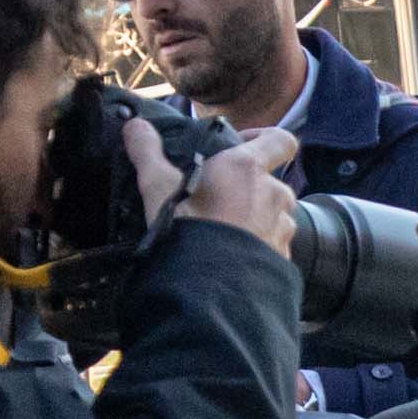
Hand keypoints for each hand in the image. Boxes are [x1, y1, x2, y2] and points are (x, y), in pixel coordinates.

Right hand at [120, 116, 301, 257]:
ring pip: (276, 214)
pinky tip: (236, 255)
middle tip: (222, 197)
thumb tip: (135, 126)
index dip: (265, 138)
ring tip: (227, 229)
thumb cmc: (187, 231)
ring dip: (258, 217)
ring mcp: (282, 228)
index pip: (281, 139)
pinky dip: (260, 245)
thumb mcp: (158, 189)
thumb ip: (148, 153)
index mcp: (248, 168)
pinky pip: (275, 243)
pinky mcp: (282, 257)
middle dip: (252, 186)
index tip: (240, 147)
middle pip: (273, 180)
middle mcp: (274, 194)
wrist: (210, 292)